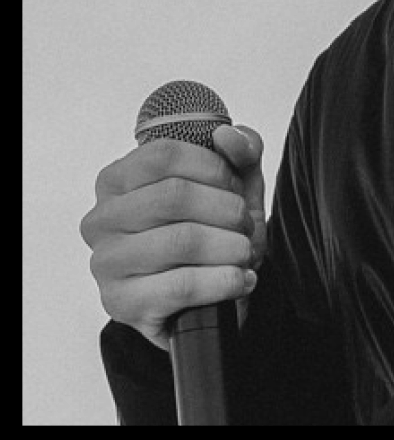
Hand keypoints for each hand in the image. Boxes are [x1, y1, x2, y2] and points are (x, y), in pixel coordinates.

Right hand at [80, 124, 266, 349]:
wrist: (205, 296)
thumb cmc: (213, 229)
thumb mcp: (234, 182)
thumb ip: (240, 148)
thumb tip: (226, 136)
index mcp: (118, 179)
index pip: (163, 155)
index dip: (213, 167)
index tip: (236, 186)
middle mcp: (102, 219)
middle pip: (173, 196)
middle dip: (226, 209)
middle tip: (245, 224)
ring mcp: (107, 263)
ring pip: (180, 241)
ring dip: (230, 246)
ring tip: (244, 252)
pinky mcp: (123, 304)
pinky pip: (182, 286)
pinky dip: (224, 280)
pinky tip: (240, 279)